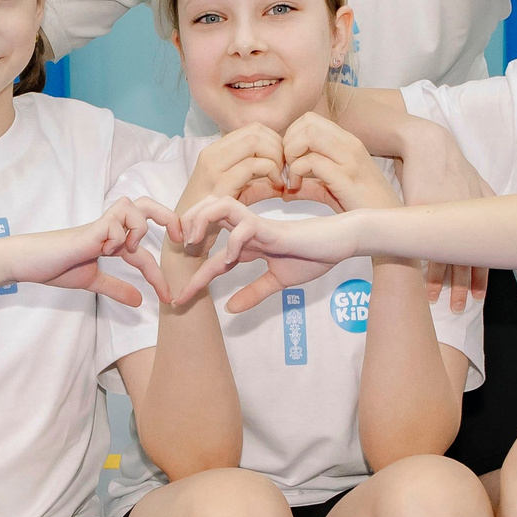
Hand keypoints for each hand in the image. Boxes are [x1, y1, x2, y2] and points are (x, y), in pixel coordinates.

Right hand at [0, 198, 175, 306]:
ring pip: (134, 206)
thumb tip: (140, 301)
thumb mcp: (92, 281)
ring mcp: (100, 226)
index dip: (159, 275)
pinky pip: (114, 221)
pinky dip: (118, 236)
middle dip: (169, 218)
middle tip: (180, 240)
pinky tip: (105, 250)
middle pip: (147, 205)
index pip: (146, 252)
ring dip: (140, 228)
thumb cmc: (54, 266)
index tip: (168, 297)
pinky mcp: (89, 229)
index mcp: (112, 241)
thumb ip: (116, 288)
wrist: (27, 263)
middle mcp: (110, 229)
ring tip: (128, 249)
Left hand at [175, 195, 358, 310]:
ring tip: (194, 245)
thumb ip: (253, 293)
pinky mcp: (272, 228)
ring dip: (201, 222)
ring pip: (219, 207)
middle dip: (185, 228)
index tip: (178, 300)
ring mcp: (258, 225)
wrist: (339, 244)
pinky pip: (245, 226)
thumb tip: (229, 310)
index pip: (210, 254)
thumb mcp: (278, 281)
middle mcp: (246, 228)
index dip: (193, 277)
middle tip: (177, 252)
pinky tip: (231, 258)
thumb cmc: (313, 256)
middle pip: (205, 213)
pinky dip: (233, 240)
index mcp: (246, 241)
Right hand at [182, 124, 294, 209]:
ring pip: (255, 142)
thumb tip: (287, 178)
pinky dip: (272, 172)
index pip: (253, 128)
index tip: (283, 162)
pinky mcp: (219, 183)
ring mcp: (214, 167)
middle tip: (286, 170)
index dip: (275, 141)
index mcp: (215, 151)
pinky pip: (253, 165)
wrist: (187, 235)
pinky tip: (277, 186)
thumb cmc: (212, 215)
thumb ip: (260, 181)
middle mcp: (212, 153)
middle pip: (256, 132)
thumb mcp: (239, 192)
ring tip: (281, 178)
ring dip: (276, 158)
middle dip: (278, 148)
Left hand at [279, 112, 397, 213]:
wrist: (391, 224)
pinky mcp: (347, 178)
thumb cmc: (364, 208)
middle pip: (307, 122)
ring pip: (308, 135)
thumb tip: (284, 190)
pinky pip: (312, 162)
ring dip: (291, 156)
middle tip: (286, 169)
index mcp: (348, 142)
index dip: (291, 136)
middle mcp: (350, 144)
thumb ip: (310, 185)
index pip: (310, 120)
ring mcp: (350, 159)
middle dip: (288, 143)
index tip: (288, 161)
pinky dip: (296, 173)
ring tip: (292, 179)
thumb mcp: (333, 190)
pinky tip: (296, 189)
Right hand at [392, 119, 491, 310]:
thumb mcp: (478, 183)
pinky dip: (420, 261)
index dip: (482, 278)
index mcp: (479, 217)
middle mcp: (464, 219)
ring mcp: (441, 216)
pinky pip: (420, 241)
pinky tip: (417, 275)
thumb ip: (488, 204)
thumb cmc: (451, 166)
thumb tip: (504, 220)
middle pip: (466, 261)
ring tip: (435, 298)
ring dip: (439, 281)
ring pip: (443, 256)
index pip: (485, 254)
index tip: (479, 297)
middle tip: (459, 308)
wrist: (428, 146)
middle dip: (462, 287)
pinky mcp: (419, 210)